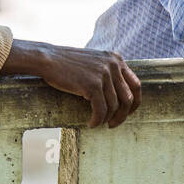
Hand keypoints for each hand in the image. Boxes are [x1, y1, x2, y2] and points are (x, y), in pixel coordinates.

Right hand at [9, 42, 139, 127]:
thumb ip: (106, 71)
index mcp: (116, 59)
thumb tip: (115, 94)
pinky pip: (101, 109)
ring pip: (115, 106)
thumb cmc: (66, 63)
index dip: (135, 102)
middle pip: (128, 97)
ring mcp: (103, 74)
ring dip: (108, 119)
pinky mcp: (92, 84)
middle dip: (123, 115)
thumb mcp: (93, 62)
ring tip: (99, 124)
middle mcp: (113, 65)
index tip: (128, 112)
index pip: (136, 84)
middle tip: (113, 123)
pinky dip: (97, 120)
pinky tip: (91, 124)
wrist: (47, 59)